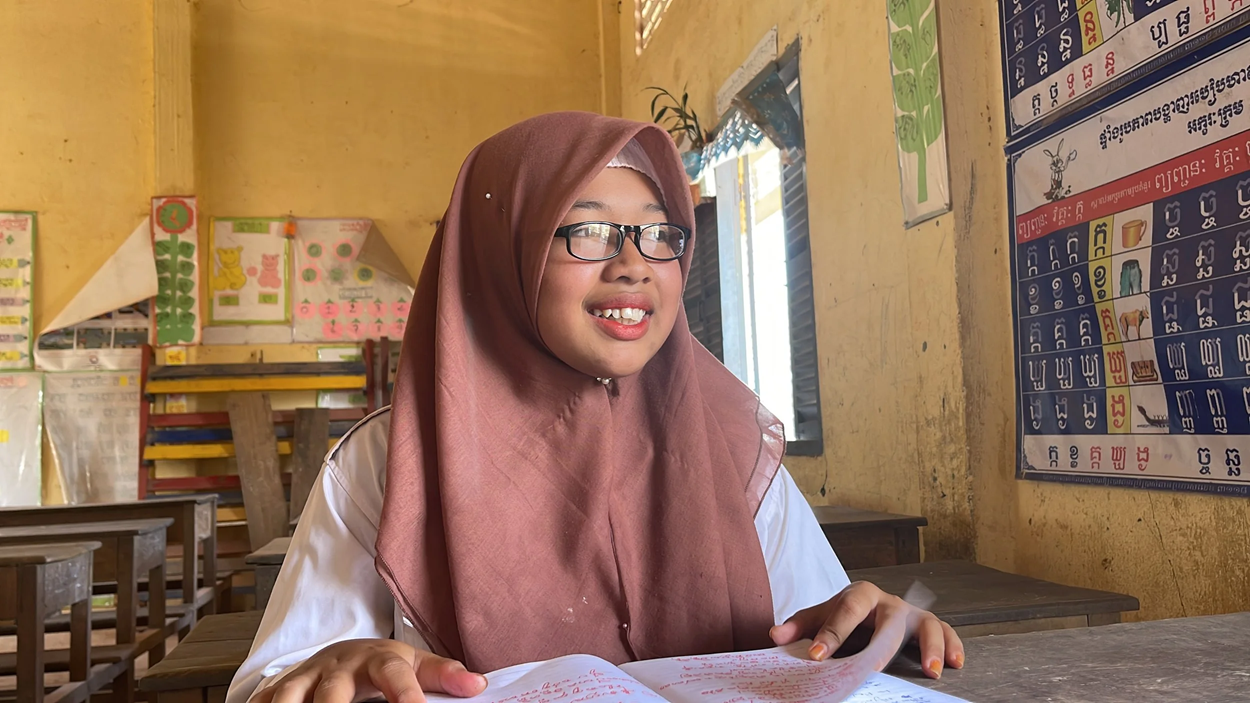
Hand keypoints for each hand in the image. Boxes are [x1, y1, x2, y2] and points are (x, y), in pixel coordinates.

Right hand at [252, 639, 486, 702]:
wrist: (345, 649)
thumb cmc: (385, 665)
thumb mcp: (416, 664)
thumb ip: (444, 675)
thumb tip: (477, 686)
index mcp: (379, 660)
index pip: (395, 676)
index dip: (406, 696)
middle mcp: (340, 667)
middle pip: (333, 691)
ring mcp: (308, 677)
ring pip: (291, 696)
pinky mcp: (283, 687)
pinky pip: (264, 700)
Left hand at [768, 581, 964, 678]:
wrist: (865, 606)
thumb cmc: (843, 614)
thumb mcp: (819, 616)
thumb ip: (800, 626)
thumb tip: (776, 637)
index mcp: (858, 595)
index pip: (845, 611)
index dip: (832, 633)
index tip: (818, 656)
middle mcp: (888, 602)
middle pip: (889, 619)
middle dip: (882, 645)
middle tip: (873, 667)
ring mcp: (910, 613)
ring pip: (926, 624)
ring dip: (930, 646)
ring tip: (931, 671)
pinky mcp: (927, 625)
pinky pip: (945, 631)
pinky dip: (952, 645)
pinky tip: (955, 664)